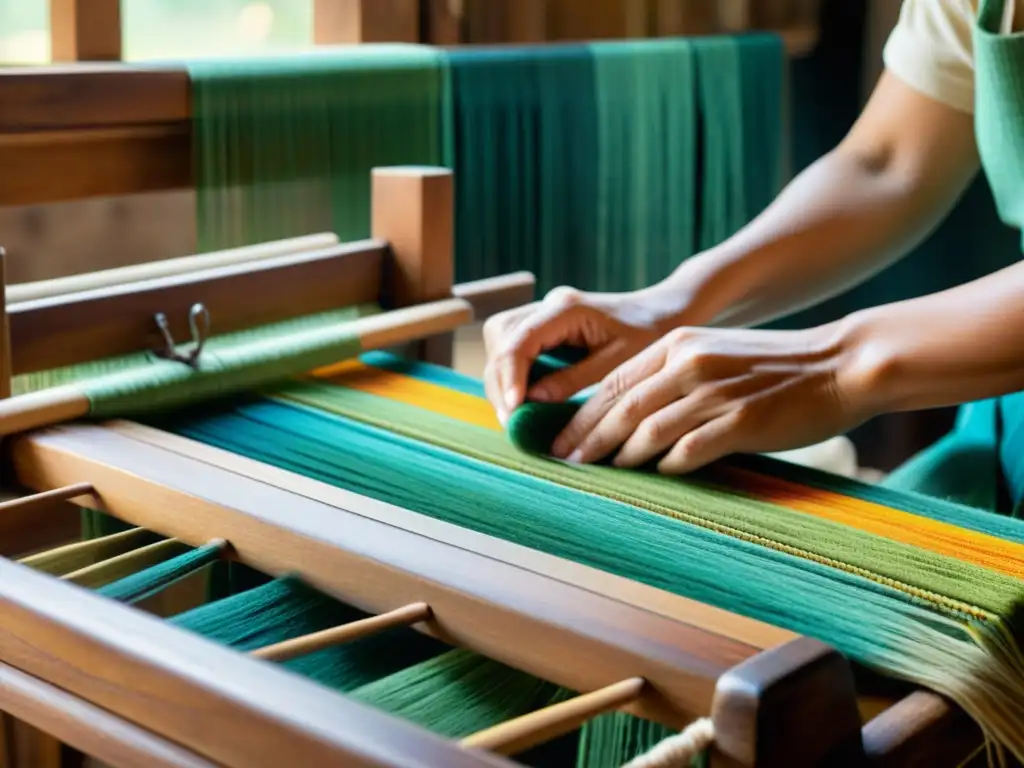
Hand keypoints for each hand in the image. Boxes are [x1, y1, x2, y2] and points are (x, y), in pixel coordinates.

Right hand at [483, 286, 672, 423]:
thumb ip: (575, 379)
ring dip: (501, 376)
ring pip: (499, 339)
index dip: (510, 377)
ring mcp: (544, 311)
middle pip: (500, 336)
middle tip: (511, 419)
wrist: (662, 313)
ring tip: (514, 413)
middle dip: (499, 379)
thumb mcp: (619, 363)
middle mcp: (549, 304)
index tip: (513, 410)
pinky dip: (511, 372)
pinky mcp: (544, 324)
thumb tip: (533, 400)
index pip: (521, 340)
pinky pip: (513, 344)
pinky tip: (522, 399)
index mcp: (568, 309)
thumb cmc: (649, 336)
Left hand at [549, 323, 871, 473]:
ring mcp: (715, 392)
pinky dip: (668, 465)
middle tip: (565, 464)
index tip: (560, 441)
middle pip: (622, 406)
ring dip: (621, 456)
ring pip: (649, 429)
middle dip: (587, 438)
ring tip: (602, 474)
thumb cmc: (777, 367)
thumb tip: (631, 418)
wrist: (842, 363)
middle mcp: (691, 362)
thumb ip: (674, 376)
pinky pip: (689, 449)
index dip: (582, 414)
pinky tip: (657, 476)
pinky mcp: (742, 421)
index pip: (616, 382)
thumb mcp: (716, 354)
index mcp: (680, 344)